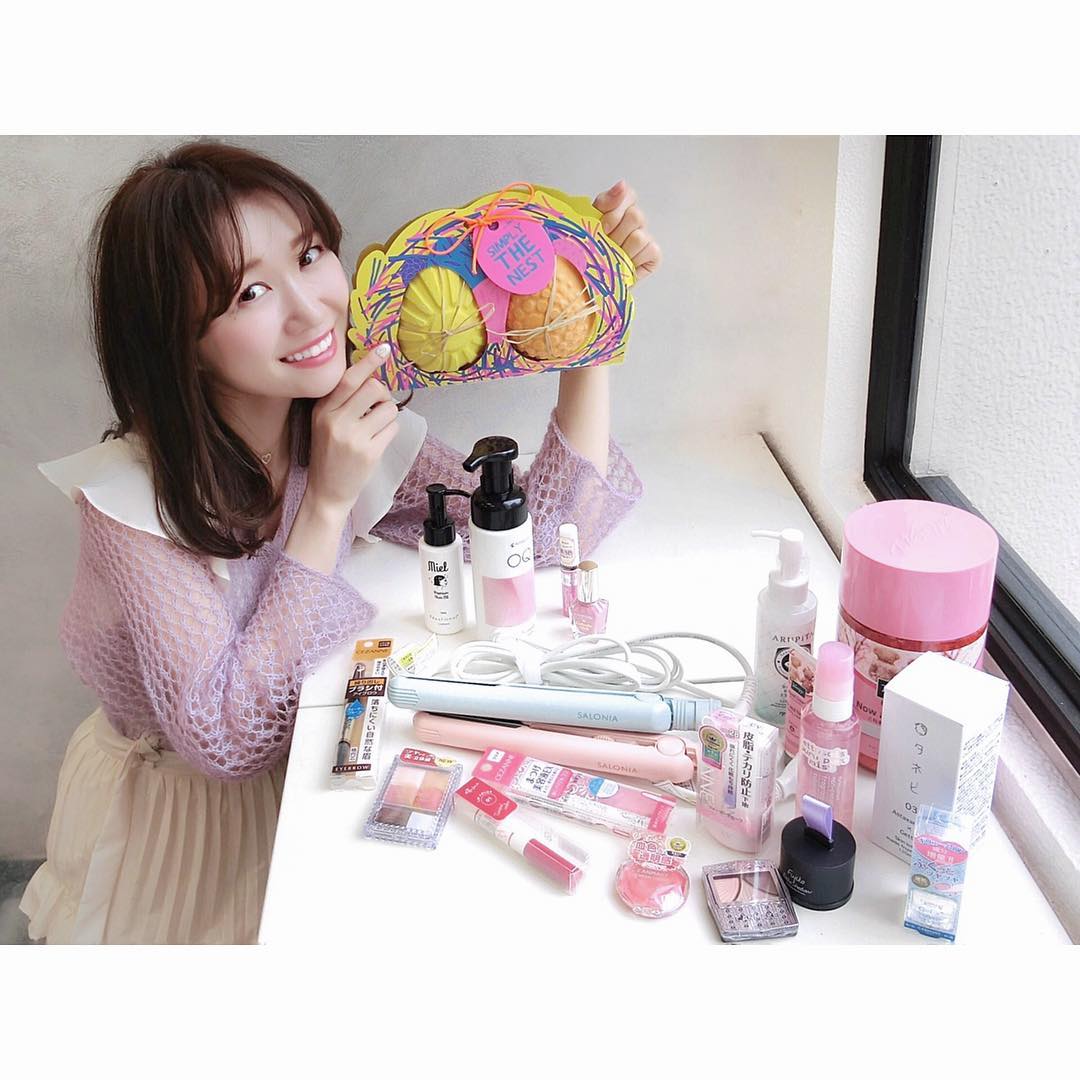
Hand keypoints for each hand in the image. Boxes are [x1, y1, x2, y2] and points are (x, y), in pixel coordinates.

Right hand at [306, 345, 399, 518]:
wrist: (326, 492)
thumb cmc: (328, 454)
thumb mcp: (323, 423)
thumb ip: (340, 401)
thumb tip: (369, 375)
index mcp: (322, 410)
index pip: (348, 379)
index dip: (368, 362)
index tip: (383, 349)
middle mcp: (336, 422)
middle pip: (373, 388)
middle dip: (382, 393)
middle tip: (377, 405)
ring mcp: (354, 438)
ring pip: (389, 408)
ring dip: (388, 414)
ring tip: (376, 426)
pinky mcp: (370, 453)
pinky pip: (393, 428)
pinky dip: (390, 430)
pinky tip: (377, 440)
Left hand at [593, 180, 661, 281]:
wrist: (587, 277)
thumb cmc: (588, 248)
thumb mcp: (589, 221)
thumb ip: (606, 201)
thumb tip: (622, 184)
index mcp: (621, 206)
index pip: (628, 195)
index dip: (614, 212)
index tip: (602, 227)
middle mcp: (636, 219)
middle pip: (636, 216)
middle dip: (615, 235)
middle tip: (604, 246)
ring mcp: (647, 235)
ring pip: (639, 237)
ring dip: (622, 251)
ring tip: (611, 258)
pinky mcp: (654, 254)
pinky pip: (649, 250)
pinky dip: (633, 260)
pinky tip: (624, 265)